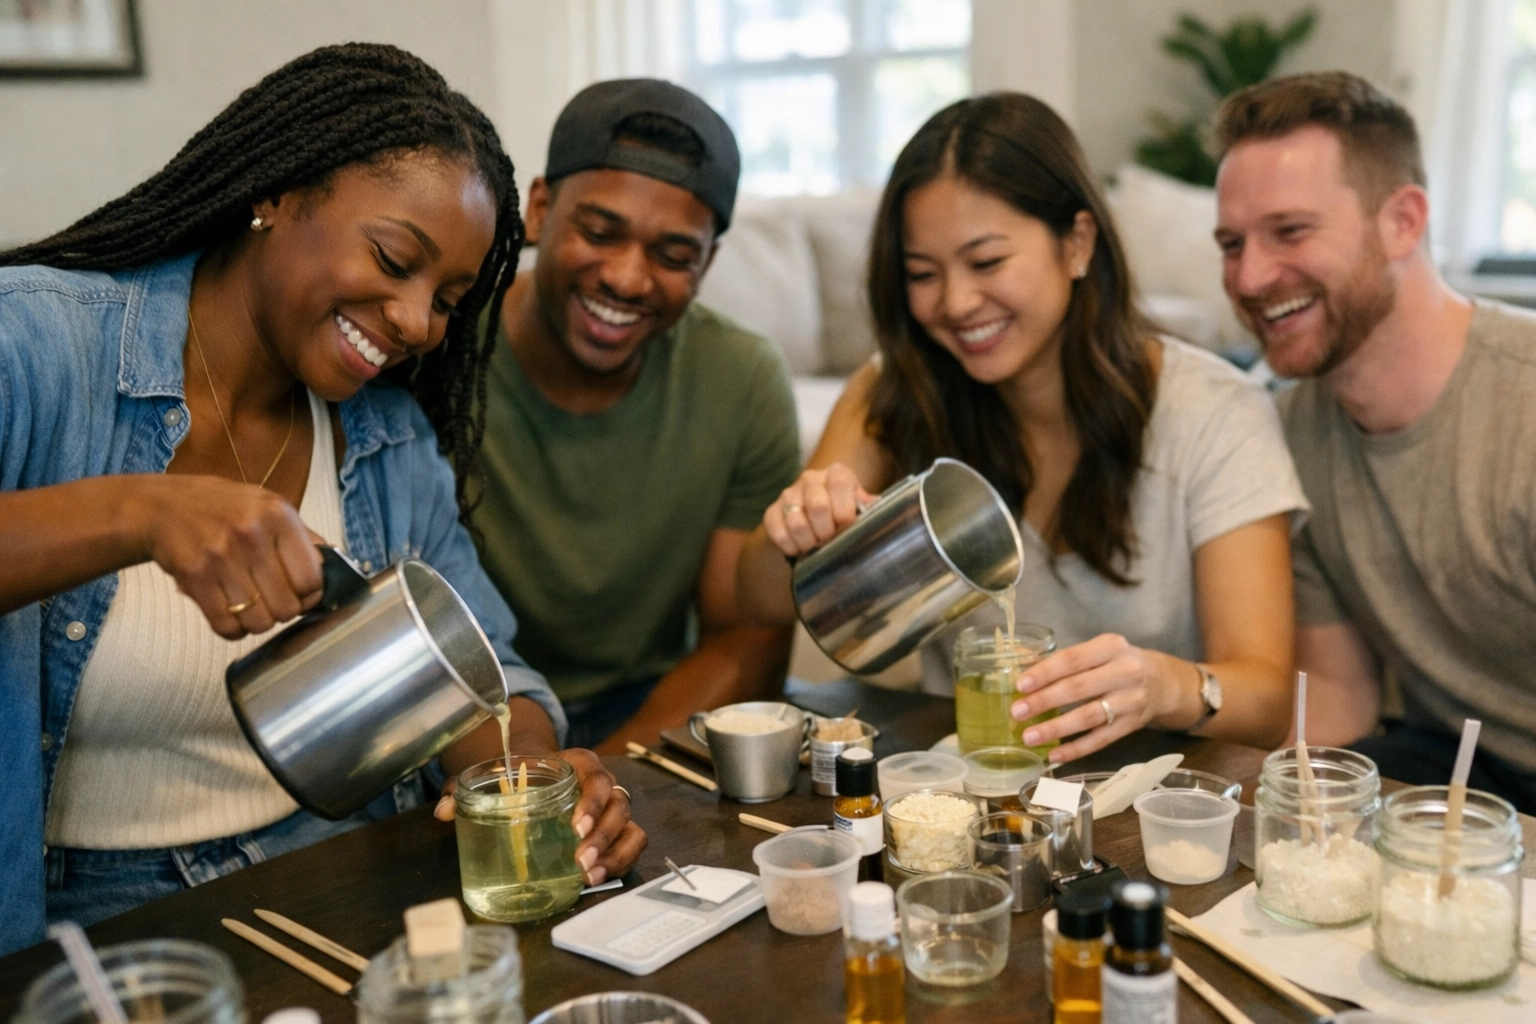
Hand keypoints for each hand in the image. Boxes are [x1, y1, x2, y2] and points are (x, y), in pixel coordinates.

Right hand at [133, 474, 322, 638]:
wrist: (160, 506)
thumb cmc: (221, 508)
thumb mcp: (268, 506)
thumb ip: (303, 537)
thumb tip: (338, 568)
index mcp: (278, 515)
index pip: (313, 579)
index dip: (311, 596)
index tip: (302, 595)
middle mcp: (252, 534)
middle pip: (288, 607)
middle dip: (284, 611)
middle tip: (273, 601)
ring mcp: (221, 556)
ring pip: (260, 622)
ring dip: (258, 623)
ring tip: (250, 606)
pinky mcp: (194, 577)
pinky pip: (227, 626)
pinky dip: (233, 630)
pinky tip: (231, 614)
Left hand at [433, 748, 647, 885]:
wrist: (530, 770)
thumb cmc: (514, 771)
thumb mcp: (490, 774)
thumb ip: (464, 788)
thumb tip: (443, 809)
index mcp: (577, 763)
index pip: (597, 777)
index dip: (593, 801)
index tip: (575, 826)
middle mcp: (601, 784)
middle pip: (619, 805)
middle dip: (604, 836)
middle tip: (580, 861)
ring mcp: (609, 809)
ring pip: (630, 827)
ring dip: (615, 853)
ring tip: (589, 876)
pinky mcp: (612, 831)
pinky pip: (631, 843)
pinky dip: (620, 861)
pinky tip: (595, 879)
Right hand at [762, 464, 875, 557]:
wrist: (813, 522)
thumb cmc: (843, 515)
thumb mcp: (859, 508)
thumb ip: (868, 507)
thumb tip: (878, 508)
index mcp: (836, 473)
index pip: (839, 483)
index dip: (844, 510)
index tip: (846, 526)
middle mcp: (810, 479)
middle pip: (817, 506)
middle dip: (827, 532)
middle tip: (830, 540)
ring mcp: (788, 494)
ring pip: (797, 523)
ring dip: (809, 542)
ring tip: (816, 546)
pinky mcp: (771, 512)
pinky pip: (779, 534)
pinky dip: (792, 547)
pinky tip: (800, 548)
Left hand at [1008, 633, 1170, 763]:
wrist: (1162, 683)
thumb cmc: (1119, 664)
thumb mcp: (1099, 650)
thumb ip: (1065, 658)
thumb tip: (1020, 660)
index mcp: (1111, 647)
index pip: (1073, 660)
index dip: (1045, 672)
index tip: (1020, 685)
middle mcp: (1125, 673)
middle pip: (1078, 688)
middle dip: (1044, 701)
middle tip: (1017, 712)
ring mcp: (1130, 701)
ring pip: (1088, 717)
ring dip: (1056, 729)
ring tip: (1029, 737)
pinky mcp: (1132, 725)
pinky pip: (1100, 740)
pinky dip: (1076, 749)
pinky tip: (1054, 755)